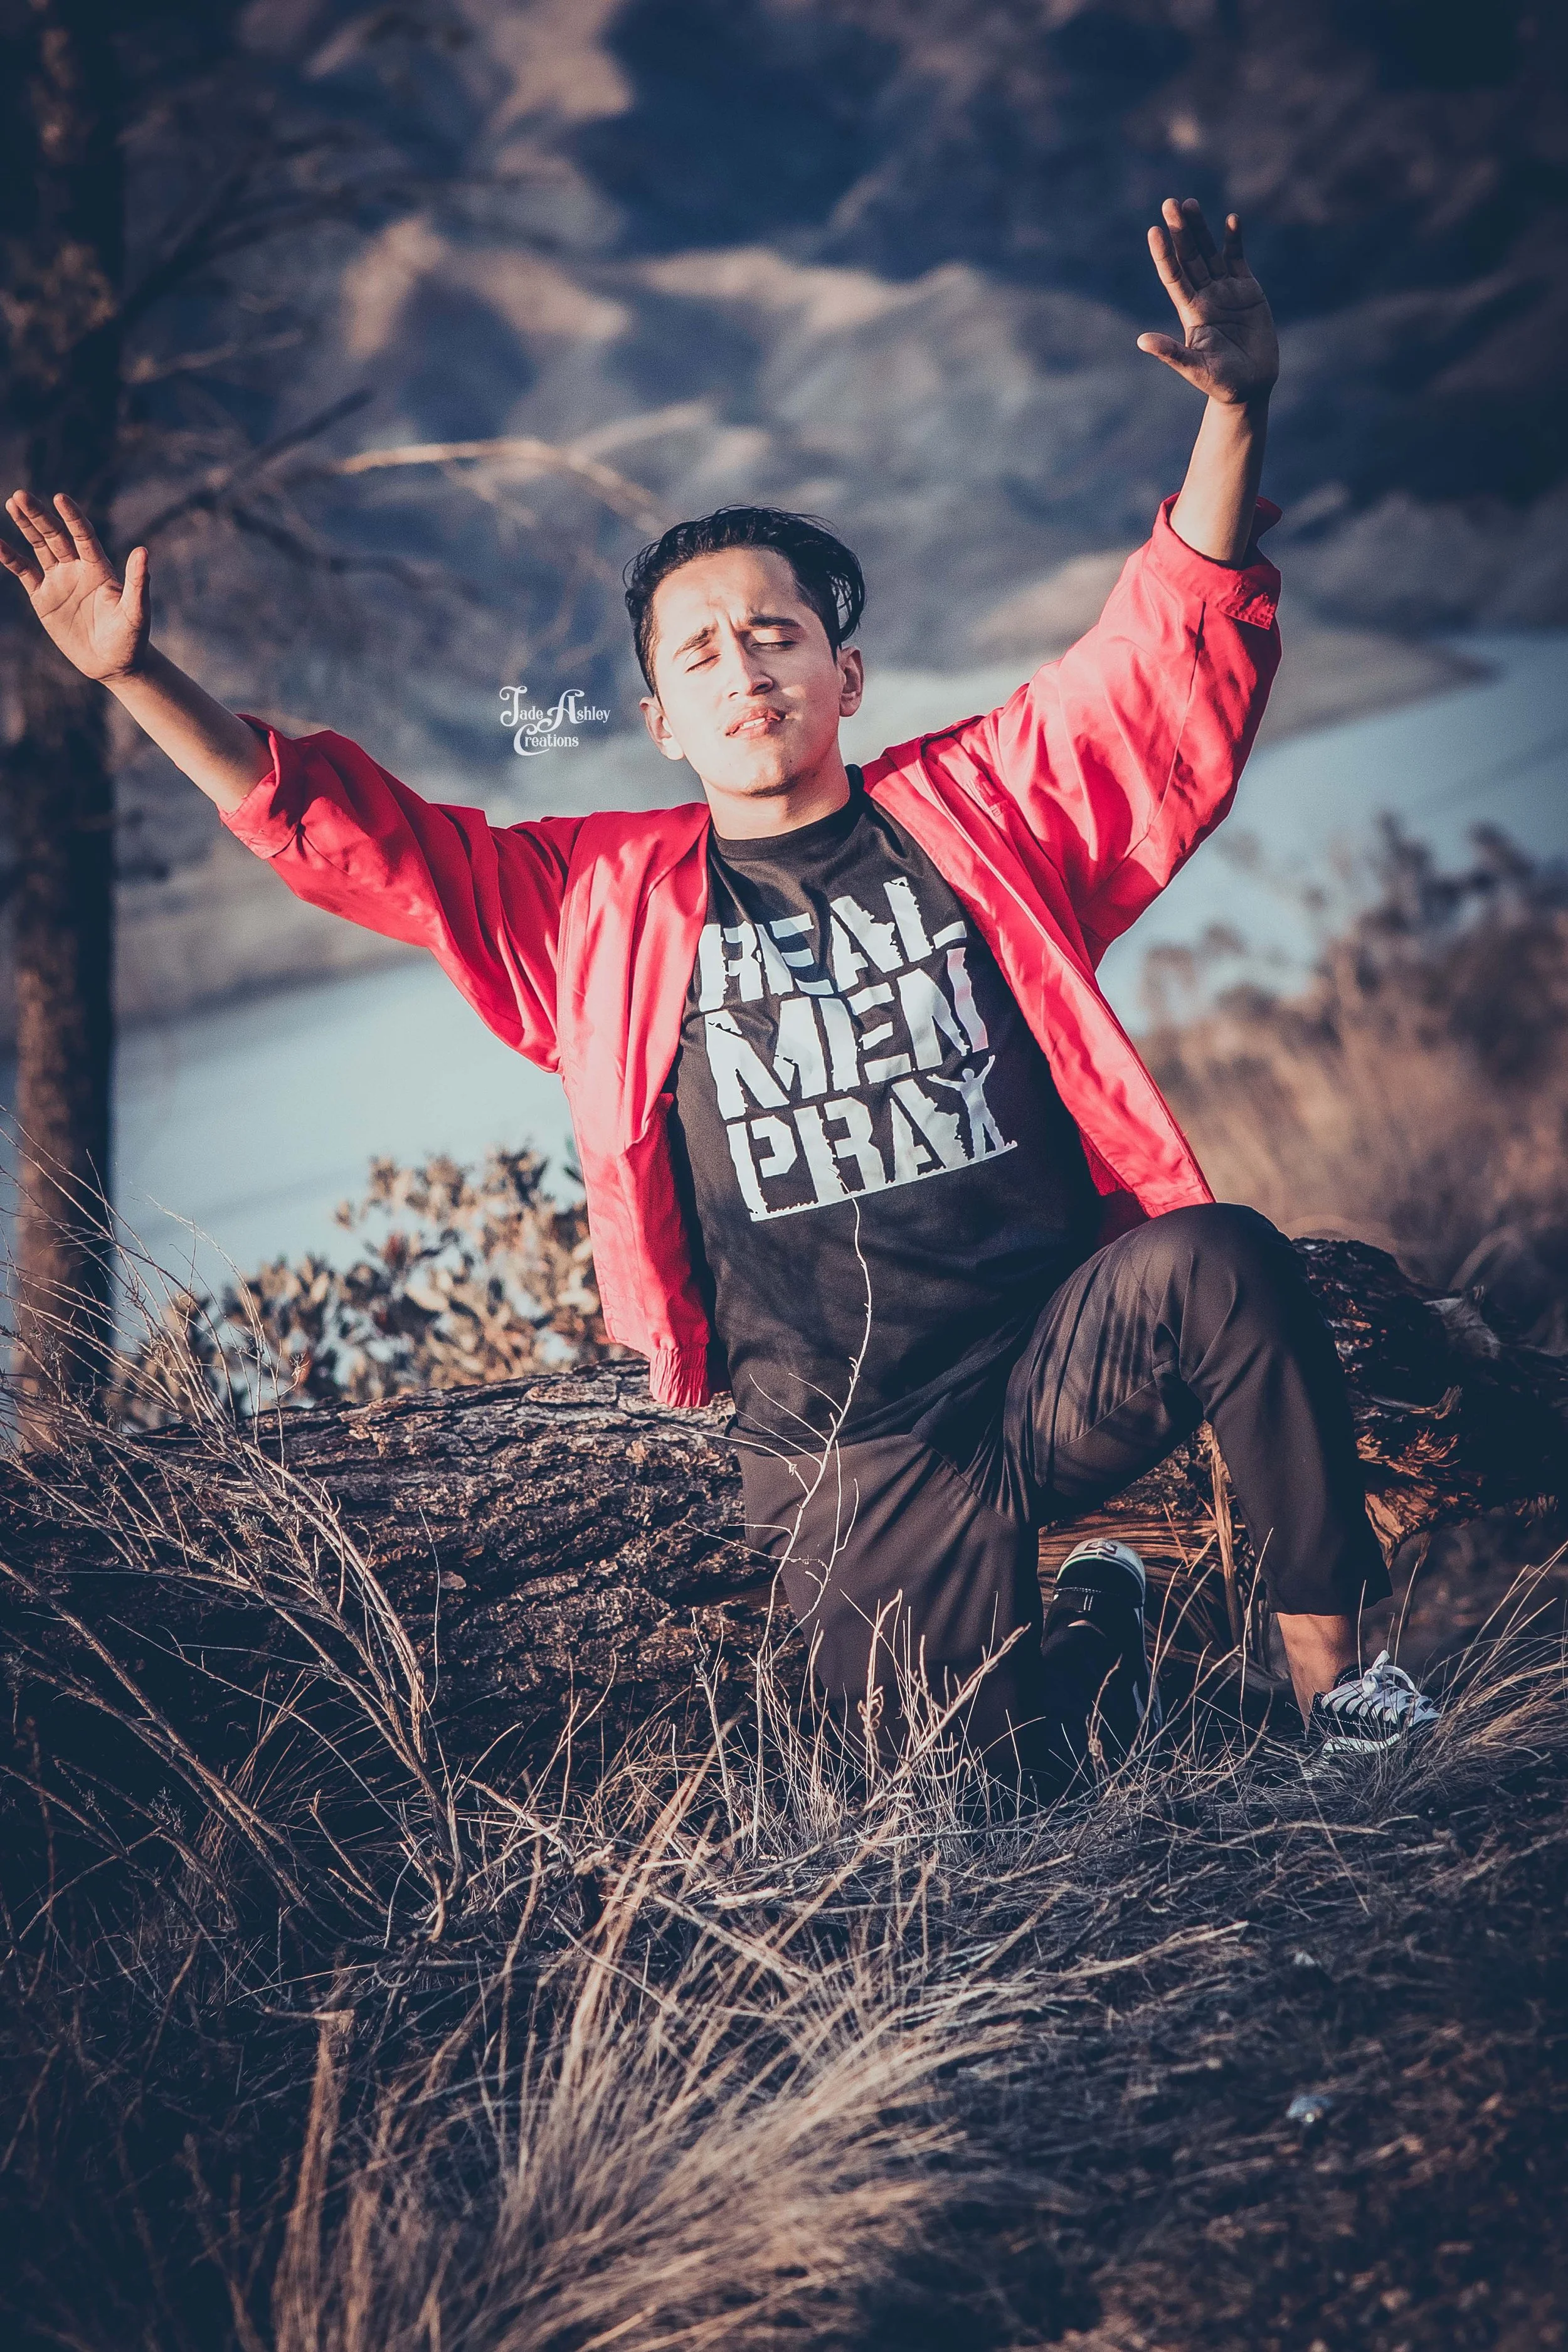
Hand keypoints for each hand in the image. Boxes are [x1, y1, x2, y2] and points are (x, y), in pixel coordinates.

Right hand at [0, 491, 149, 681]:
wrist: (113, 665)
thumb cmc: (131, 639)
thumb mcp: (136, 612)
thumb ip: (138, 582)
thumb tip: (143, 551)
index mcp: (100, 568)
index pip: (83, 536)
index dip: (72, 517)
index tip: (60, 498)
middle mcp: (78, 568)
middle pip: (56, 535)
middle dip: (39, 516)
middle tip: (21, 495)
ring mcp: (59, 580)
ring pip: (39, 546)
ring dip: (26, 526)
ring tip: (12, 503)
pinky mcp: (43, 596)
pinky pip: (24, 571)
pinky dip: (10, 557)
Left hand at [1138, 198, 1277, 407]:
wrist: (1250, 386)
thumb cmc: (1220, 383)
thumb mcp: (1194, 369)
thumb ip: (1171, 353)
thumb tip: (1141, 341)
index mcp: (1190, 312)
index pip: (1173, 276)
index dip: (1164, 254)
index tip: (1154, 231)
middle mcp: (1205, 296)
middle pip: (1189, 257)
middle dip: (1180, 231)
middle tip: (1169, 203)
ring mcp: (1226, 291)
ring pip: (1210, 253)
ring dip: (1200, 229)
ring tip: (1190, 203)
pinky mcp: (1247, 290)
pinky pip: (1238, 259)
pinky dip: (1234, 240)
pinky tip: (1231, 220)